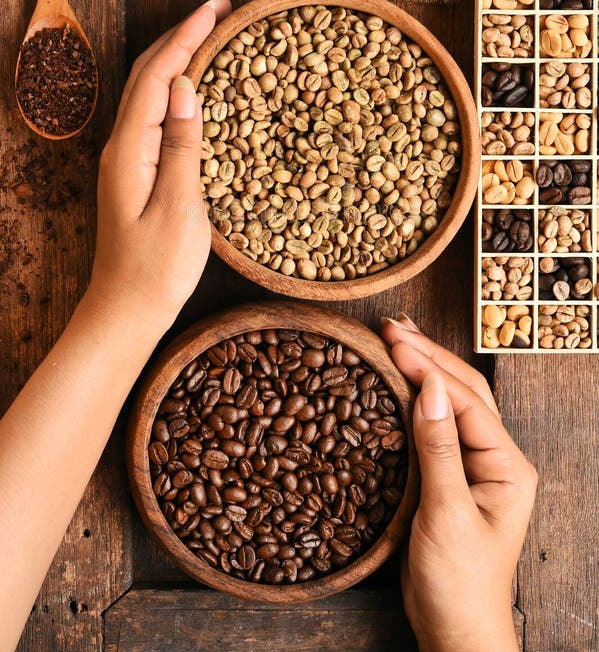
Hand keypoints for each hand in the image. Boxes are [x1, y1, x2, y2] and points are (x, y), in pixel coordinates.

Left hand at [87, 0, 231, 337]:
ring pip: (151, 90)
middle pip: (148, 72)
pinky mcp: (138, 170)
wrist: (125, 311)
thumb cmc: (155, 270)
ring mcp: (127, 157)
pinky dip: (178, 87)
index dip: (188, 37)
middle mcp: (122, 145)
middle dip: (183, 34)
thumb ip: (182, 146)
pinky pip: (157, 113)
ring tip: (214, 33)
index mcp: (130, 149)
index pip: (159, 76)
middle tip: (222, 9)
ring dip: (179, 56)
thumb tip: (188, 87)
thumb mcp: (179, 209)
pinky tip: (200, 86)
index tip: (219, 8)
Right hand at [382, 315, 536, 651]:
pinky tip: (397, 382)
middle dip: (428, 356)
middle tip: (391, 328)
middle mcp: (496, 459)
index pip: (466, 401)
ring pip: (449, 404)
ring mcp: (474, 467)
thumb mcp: (448, 514)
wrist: (456, 633)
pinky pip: (433, 427)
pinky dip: (414, 399)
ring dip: (423, 370)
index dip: (430, 367)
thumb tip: (429, 387)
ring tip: (395, 339)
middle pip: (463, 392)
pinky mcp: (450, 477)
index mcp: (508, 466)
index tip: (394, 342)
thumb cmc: (460, 584)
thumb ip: (439, 448)